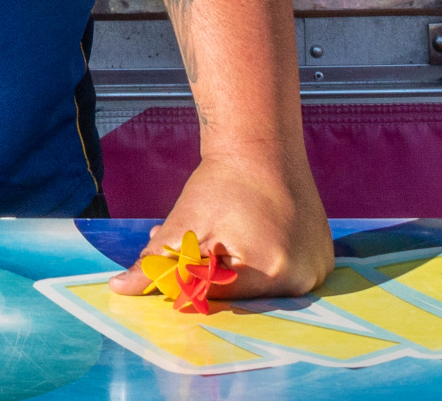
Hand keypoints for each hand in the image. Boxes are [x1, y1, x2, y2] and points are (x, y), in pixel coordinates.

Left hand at [109, 153, 332, 300]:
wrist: (262, 145)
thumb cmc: (222, 183)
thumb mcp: (184, 224)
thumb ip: (154, 263)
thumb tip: (119, 290)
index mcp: (272, 271)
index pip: (218, 297)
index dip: (190, 280)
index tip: (174, 256)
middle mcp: (303, 277)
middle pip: (240, 294)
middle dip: (207, 274)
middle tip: (186, 241)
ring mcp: (317, 268)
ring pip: (260, 286)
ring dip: (230, 268)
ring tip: (210, 234)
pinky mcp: (322, 258)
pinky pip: (282, 273)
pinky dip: (257, 262)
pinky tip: (238, 234)